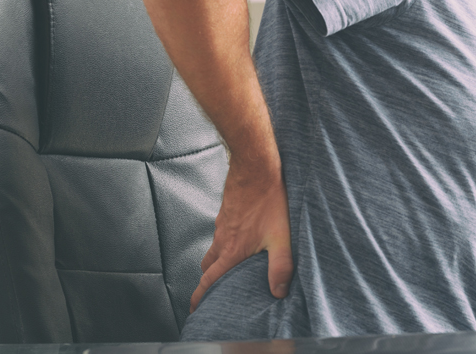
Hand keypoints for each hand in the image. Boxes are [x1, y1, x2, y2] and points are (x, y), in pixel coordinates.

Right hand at [190, 153, 293, 311]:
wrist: (256, 168)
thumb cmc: (269, 200)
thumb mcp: (281, 237)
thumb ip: (281, 266)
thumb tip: (279, 291)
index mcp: (232, 250)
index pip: (209, 280)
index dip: (200, 296)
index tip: (194, 308)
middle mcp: (222, 239)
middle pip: (208, 266)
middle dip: (208, 281)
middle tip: (212, 291)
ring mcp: (222, 224)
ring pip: (213, 248)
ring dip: (216, 261)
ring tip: (228, 267)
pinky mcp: (227, 212)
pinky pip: (220, 233)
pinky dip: (224, 242)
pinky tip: (240, 238)